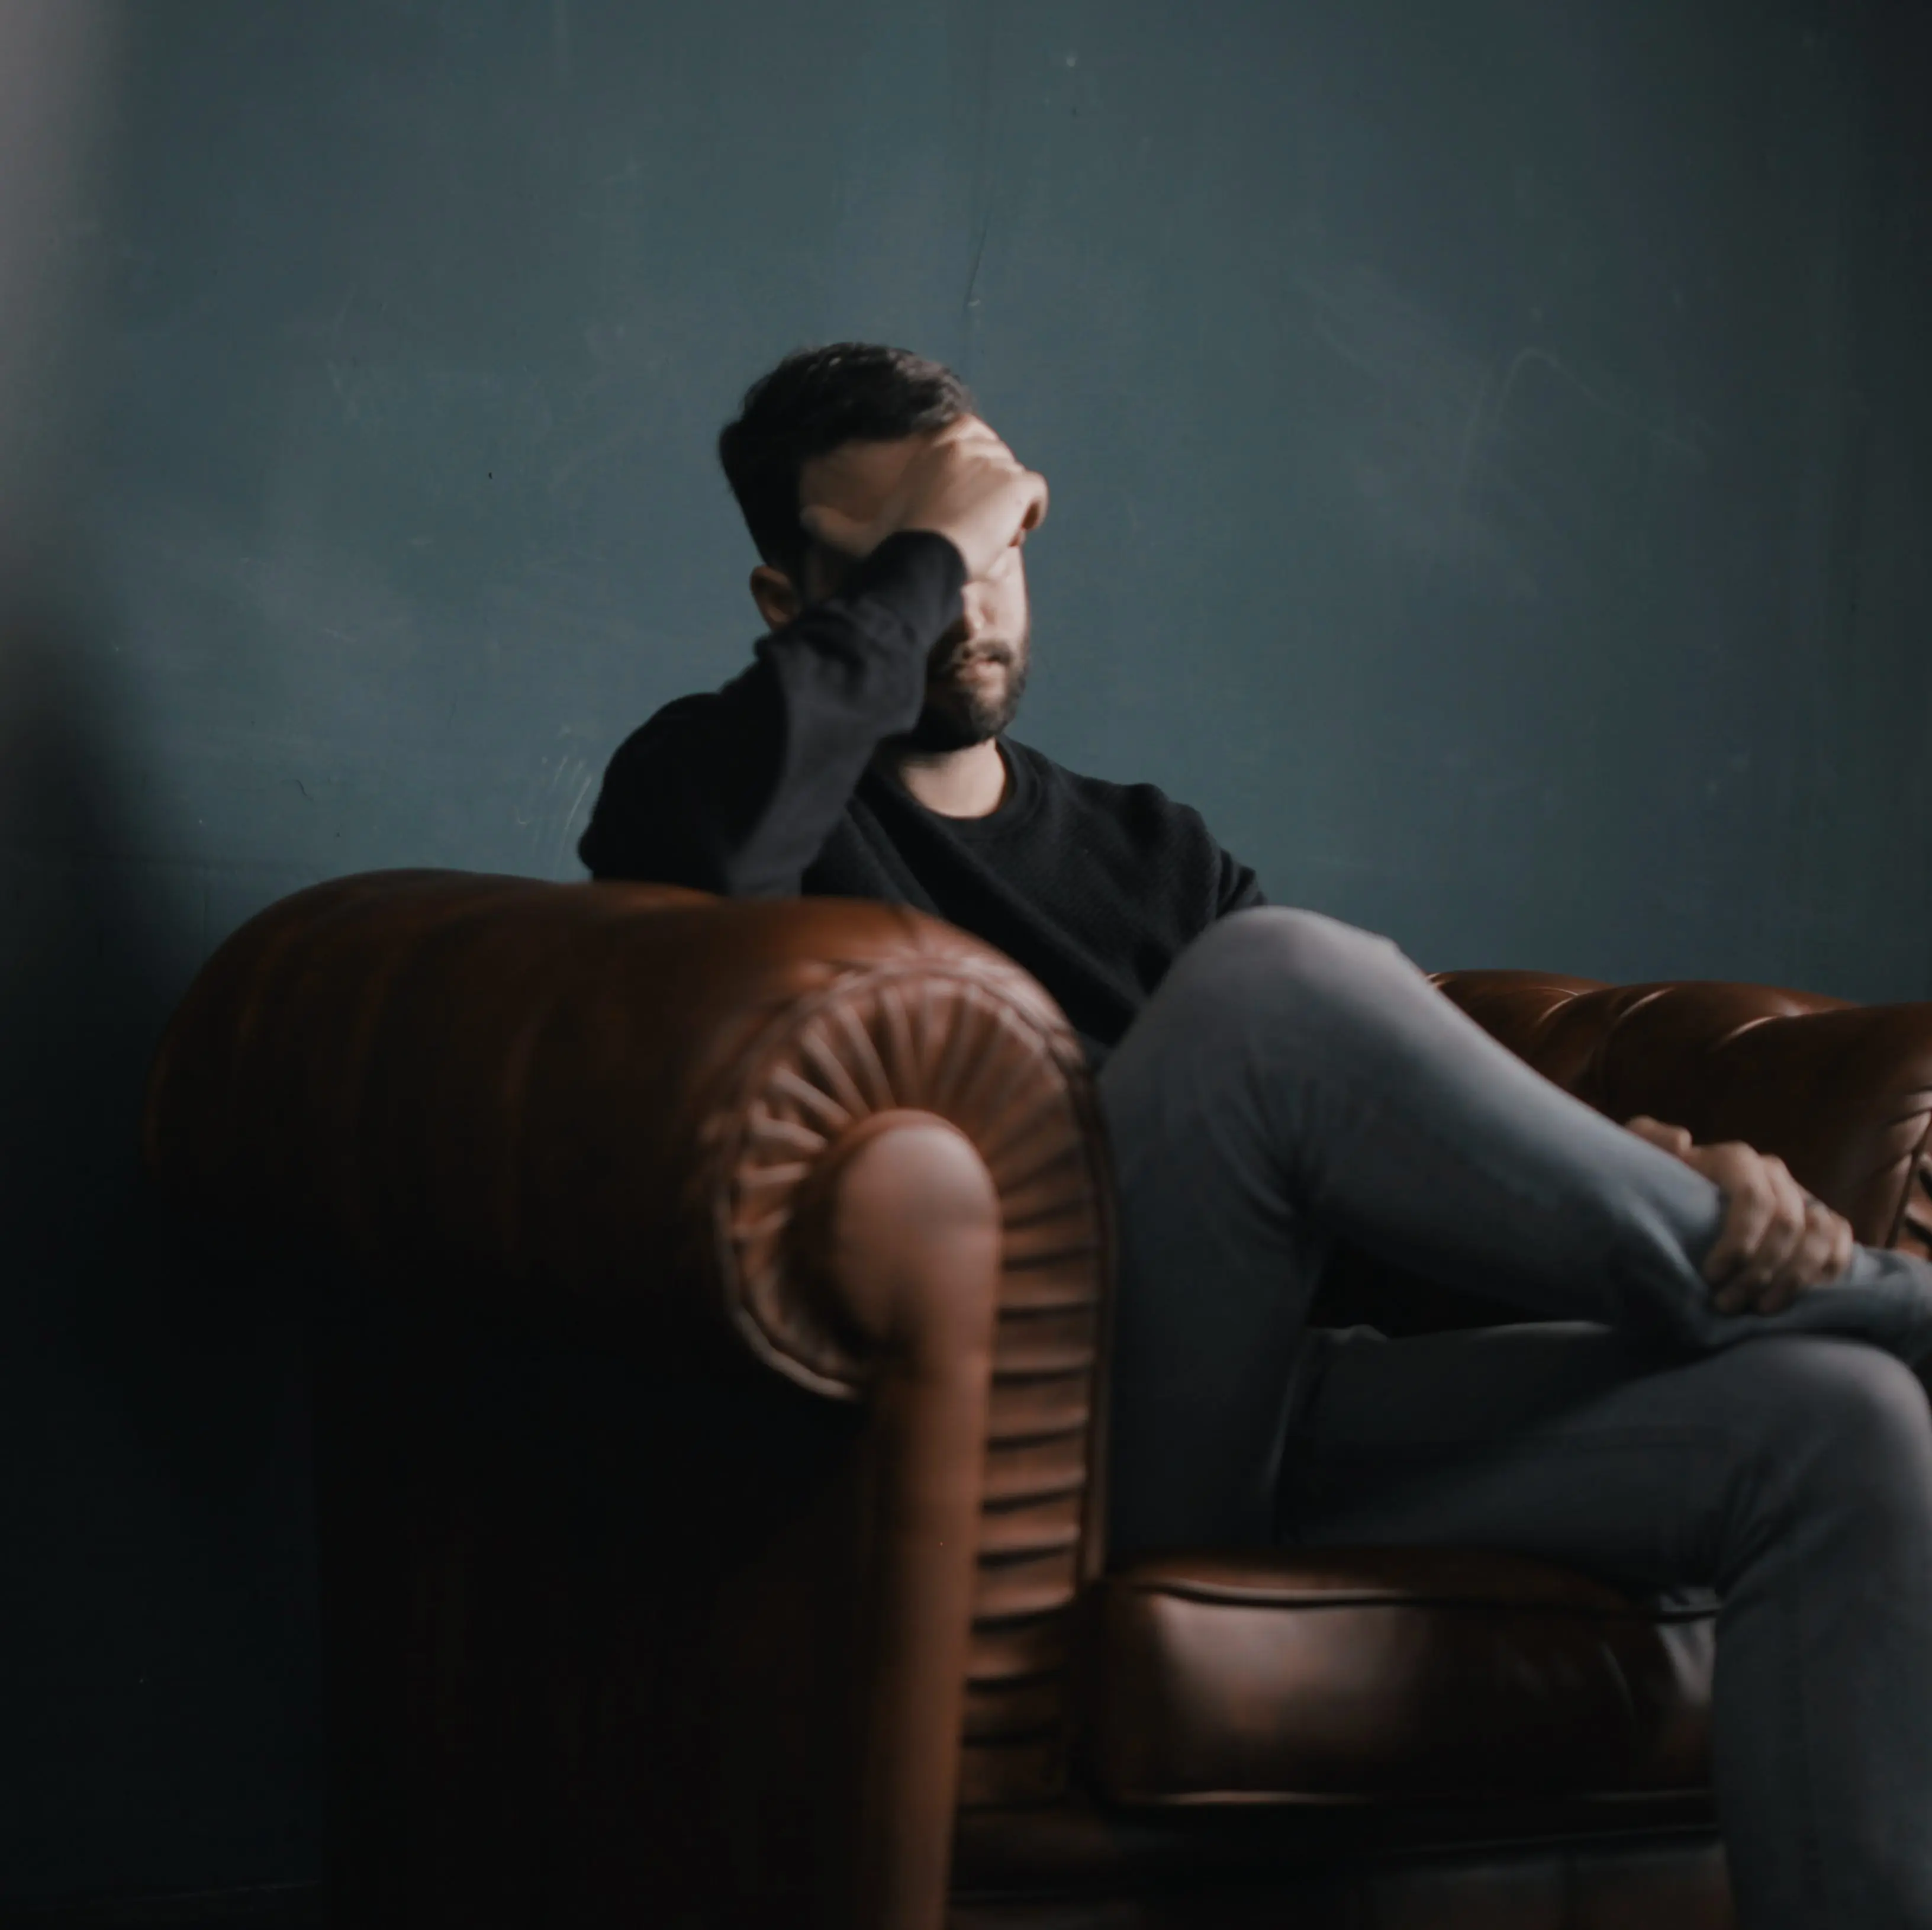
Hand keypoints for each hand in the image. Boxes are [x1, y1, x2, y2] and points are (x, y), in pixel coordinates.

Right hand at [798, 416, 1048, 581]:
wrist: (922, 558)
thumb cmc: (892, 547)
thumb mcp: (859, 534)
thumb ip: (832, 525)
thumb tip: (803, 519)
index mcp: (938, 441)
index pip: (974, 446)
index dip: (971, 479)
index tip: (961, 510)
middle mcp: (968, 441)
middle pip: (998, 465)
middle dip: (991, 496)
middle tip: (974, 531)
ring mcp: (995, 460)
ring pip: (1016, 484)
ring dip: (1008, 512)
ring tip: (988, 540)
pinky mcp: (1017, 483)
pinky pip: (1036, 494)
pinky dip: (1031, 515)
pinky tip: (1011, 536)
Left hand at [1625, 1116, 1854, 1314]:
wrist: (1673, 1204)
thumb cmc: (1655, 1186)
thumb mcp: (1638, 1158)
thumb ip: (1647, 1140)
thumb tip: (1682, 1141)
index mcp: (1735, 1160)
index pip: (1753, 1197)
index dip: (1739, 1241)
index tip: (1710, 1276)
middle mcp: (1773, 1174)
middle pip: (1786, 1223)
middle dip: (1759, 1271)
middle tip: (1726, 1304)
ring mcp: (1800, 1196)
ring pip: (1819, 1233)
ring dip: (1794, 1277)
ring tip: (1760, 1309)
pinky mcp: (1818, 1220)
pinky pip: (1840, 1240)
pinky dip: (1827, 1269)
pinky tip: (1799, 1296)